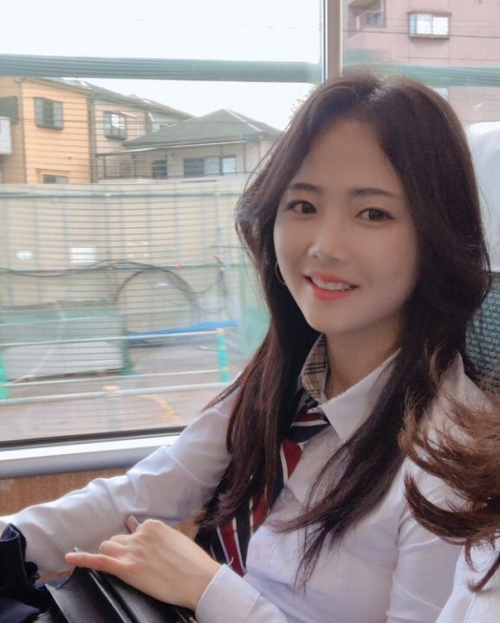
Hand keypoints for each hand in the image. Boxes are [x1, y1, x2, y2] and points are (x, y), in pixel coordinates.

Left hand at [65, 517, 221, 610]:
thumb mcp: (174, 540)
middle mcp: (140, 535)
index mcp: (153, 526)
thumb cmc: (192, 563)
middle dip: (119, 551)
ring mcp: (133, 550)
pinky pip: (99, 561)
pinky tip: (68, 558)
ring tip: (121, 568)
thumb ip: (155, 534)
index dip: (132, 543)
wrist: (199, 579)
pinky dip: (82, 559)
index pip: (131, 530)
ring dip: (110, 557)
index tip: (136, 552)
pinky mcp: (127, 568)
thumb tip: (135, 523)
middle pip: (116, 540)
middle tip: (132, 566)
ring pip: (107, 548)